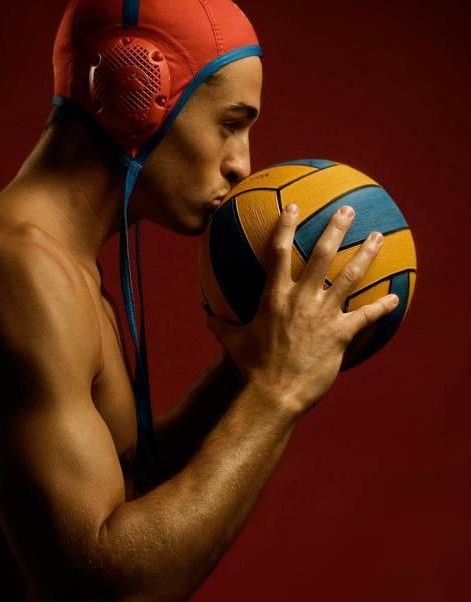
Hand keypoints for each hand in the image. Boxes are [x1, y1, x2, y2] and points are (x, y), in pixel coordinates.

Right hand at [204, 203, 399, 415]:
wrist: (273, 395)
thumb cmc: (250, 369)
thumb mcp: (232, 342)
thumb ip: (221, 325)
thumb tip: (206, 315)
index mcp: (274, 298)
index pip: (278, 252)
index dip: (285, 226)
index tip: (293, 206)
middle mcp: (300, 300)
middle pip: (322, 254)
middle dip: (336, 228)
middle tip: (347, 209)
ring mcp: (323, 316)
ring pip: (350, 277)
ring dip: (366, 254)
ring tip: (378, 236)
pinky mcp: (340, 335)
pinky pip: (366, 316)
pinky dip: (381, 306)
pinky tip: (394, 297)